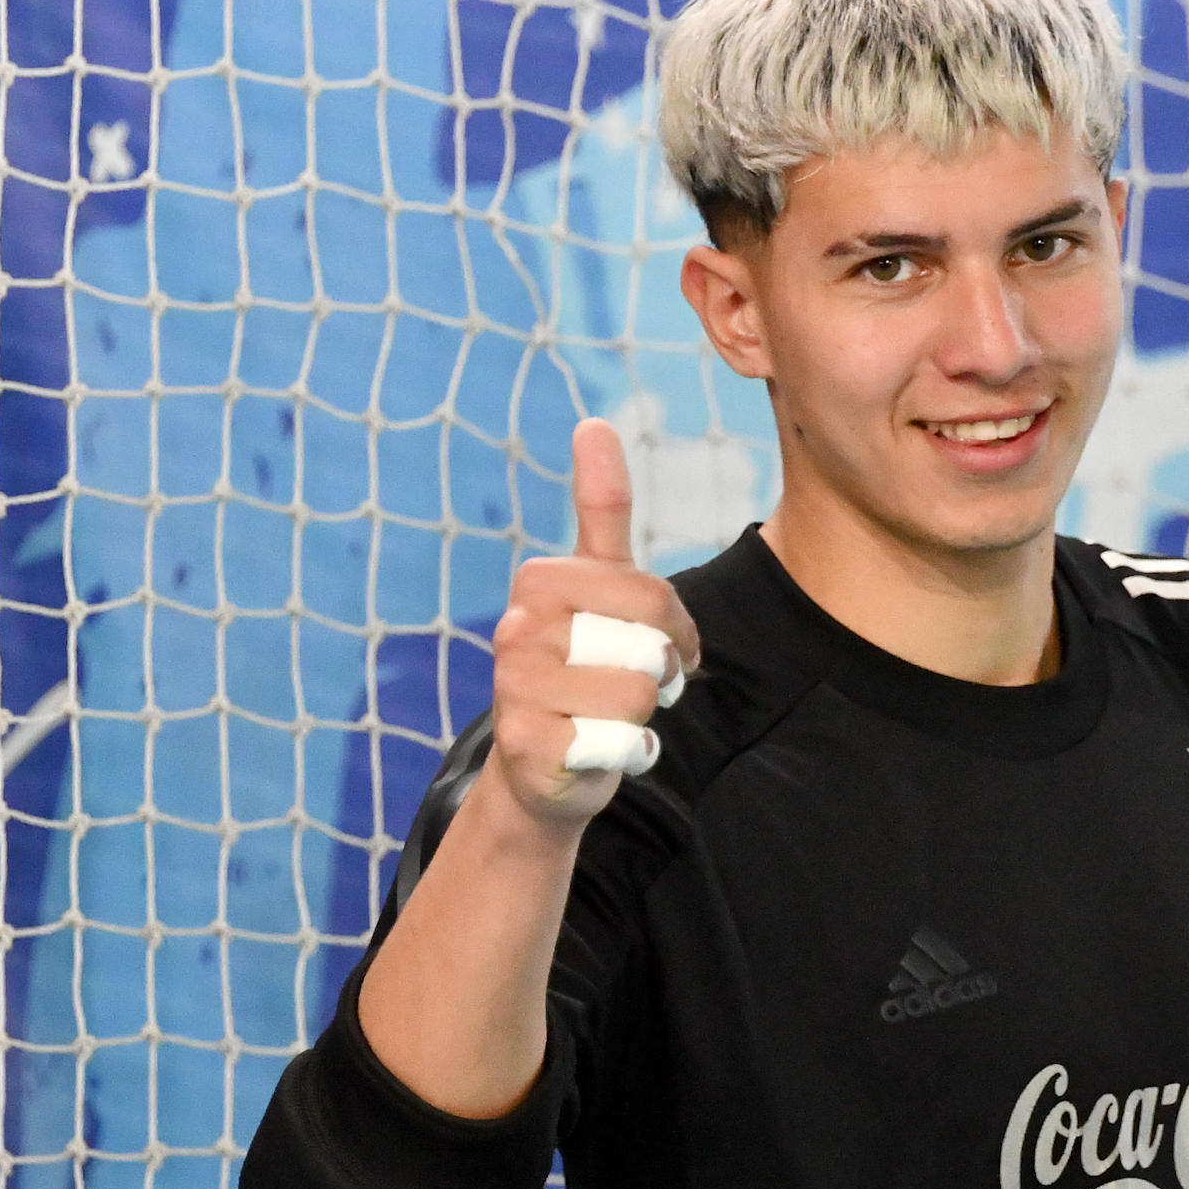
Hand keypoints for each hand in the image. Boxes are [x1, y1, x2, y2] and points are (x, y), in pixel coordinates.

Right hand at [485, 418, 703, 828]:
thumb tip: (594, 421)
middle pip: (647, 643)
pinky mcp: (526, 747)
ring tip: (608, 715)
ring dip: (641, 714)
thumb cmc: (583, 664)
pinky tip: (596, 751)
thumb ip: (601, 507)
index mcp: (539, 582)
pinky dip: (625, 755)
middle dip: (660, 670)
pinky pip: (618, 743)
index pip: (648, 593)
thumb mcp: (598, 585)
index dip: (673, 626)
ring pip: (637, 694)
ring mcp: (515, 690)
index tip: (660, 640)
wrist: (542, 767)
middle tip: (635, 682)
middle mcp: (517, 630)